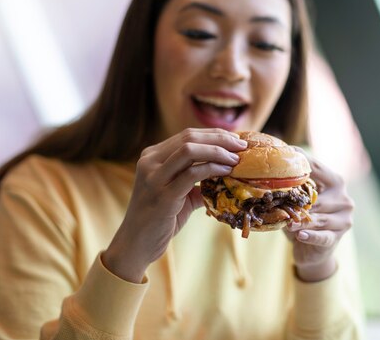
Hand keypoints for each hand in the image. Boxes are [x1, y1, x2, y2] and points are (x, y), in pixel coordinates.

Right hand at [102, 128, 246, 281]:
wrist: (136, 245)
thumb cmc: (160, 219)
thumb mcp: (179, 193)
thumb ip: (197, 180)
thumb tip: (227, 172)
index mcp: (152, 156)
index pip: (187, 135)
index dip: (214, 135)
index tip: (236, 140)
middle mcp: (149, 161)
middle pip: (190, 138)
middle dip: (220, 139)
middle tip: (242, 146)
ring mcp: (153, 177)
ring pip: (189, 150)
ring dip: (218, 151)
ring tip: (236, 159)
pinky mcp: (162, 195)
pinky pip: (192, 174)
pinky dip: (213, 169)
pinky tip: (227, 172)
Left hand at [285, 150, 353, 281]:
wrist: (311, 250)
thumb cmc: (303, 218)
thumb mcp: (298, 200)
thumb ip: (293, 187)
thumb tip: (271, 169)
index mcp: (335, 183)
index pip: (318, 168)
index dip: (302, 162)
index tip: (285, 154)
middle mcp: (344, 199)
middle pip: (319, 198)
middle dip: (299, 202)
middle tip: (280, 201)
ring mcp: (343, 219)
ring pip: (319, 219)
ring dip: (302, 221)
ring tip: (288, 223)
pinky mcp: (336, 238)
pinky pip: (322, 236)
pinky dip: (311, 236)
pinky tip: (300, 236)